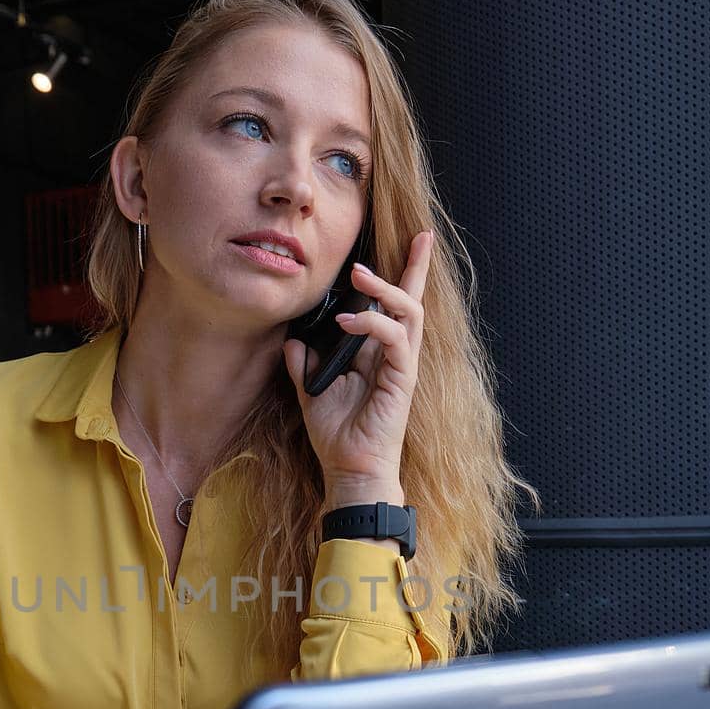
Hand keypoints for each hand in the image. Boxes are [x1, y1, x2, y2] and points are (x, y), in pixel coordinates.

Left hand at [282, 231, 433, 485]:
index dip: (405, 273)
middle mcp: (394, 355)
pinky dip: (372, 325)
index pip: (393, 306)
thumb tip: (293, 340)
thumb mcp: (311, 393)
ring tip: (359, 275)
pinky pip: (395, 339)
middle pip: (412, 300)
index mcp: (376, 354)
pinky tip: (346, 323)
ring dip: (385, 289)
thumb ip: (303, 365)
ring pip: (408, 312)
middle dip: (413, 267)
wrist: (350, 469)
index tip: (416, 240)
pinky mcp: (402, 379)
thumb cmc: (338, 436)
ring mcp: (401, 366)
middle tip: (408, 240)